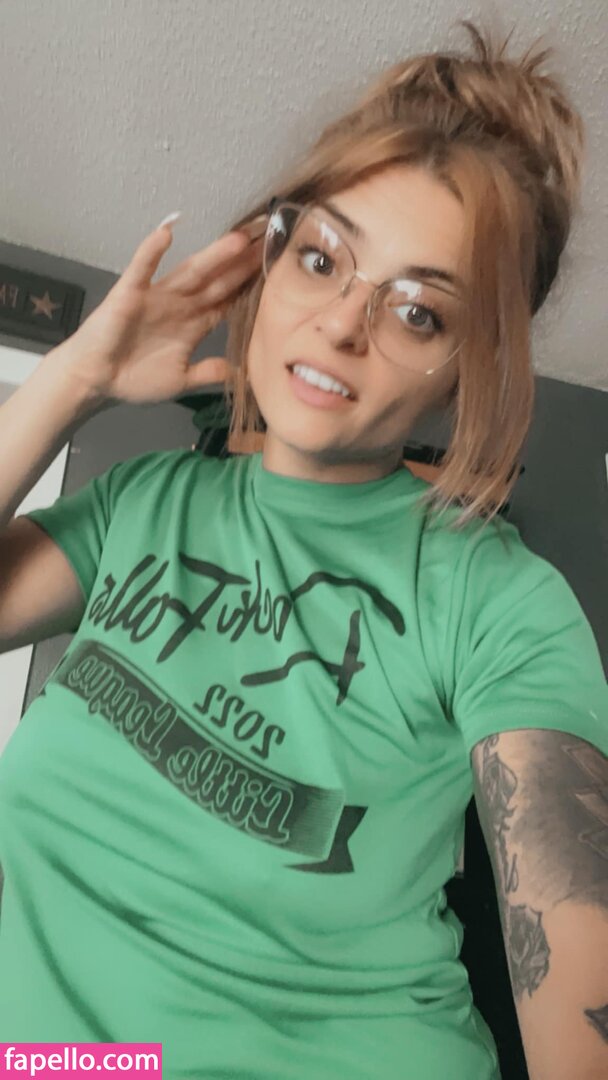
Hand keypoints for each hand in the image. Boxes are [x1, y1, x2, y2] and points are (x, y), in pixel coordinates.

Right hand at [52, 215, 263, 406]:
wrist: (95, 382)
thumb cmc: (134, 379)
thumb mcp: (182, 380)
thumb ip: (210, 372)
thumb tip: (243, 374)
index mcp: (194, 323)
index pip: (230, 300)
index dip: (252, 286)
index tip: (279, 270)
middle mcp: (180, 304)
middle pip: (218, 280)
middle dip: (243, 263)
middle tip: (269, 239)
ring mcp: (156, 296)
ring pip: (191, 271)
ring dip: (214, 255)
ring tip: (238, 238)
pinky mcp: (130, 294)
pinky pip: (142, 268)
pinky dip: (153, 251)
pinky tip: (168, 231)